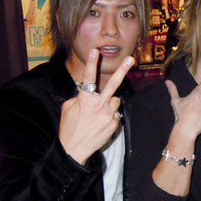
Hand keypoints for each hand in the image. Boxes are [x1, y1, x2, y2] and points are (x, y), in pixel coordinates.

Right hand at [59, 49, 131, 164]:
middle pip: (113, 84)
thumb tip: (87, 92)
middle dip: (122, 69)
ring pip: (115, 100)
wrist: (75, 149)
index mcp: (84, 99)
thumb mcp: (68, 108)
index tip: (95, 51)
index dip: (91, 63)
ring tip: (98, 114)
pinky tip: (101, 124)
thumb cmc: (69, 127)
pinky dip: (110, 115)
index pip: (88, 78)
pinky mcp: (115, 123)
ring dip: (109, 103)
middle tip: (131, 58)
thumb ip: (79, 97)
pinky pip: (115, 113)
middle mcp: (98, 105)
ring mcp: (108, 114)